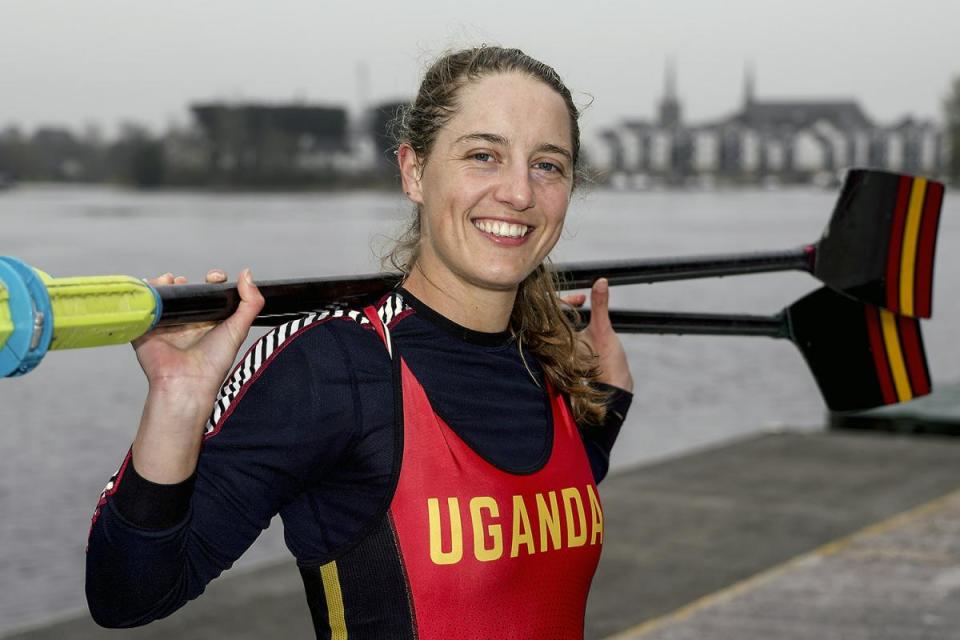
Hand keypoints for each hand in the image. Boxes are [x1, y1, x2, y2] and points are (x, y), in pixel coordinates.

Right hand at [133, 268, 264, 399]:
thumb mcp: (239, 328)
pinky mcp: (145, 329)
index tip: (214, 277)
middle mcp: (187, 321)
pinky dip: (144, 294)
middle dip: (184, 281)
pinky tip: (152, 288)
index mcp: (208, 321)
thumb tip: (247, 273)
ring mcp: (165, 324)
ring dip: (164, 283)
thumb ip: (251, 303)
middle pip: (184, 291)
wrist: (187, 381)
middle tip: (185, 282)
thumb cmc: (215, 360)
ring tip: (169, 282)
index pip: (210, 293)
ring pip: (162, 296)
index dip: (212, 280)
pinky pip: (141, 306)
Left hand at [561, 278, 633, 392]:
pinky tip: (582, 325)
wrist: (614, 388)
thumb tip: (601, 282)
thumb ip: (600, 305)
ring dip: (568, 315)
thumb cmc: (608, 364)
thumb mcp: (603, 329)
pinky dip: (570, 326)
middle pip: (551, 320)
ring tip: (579, 307)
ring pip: (557, 328)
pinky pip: (562, 337)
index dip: (564, 300)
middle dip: (564, 306)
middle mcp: (554, 348)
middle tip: (579, 301)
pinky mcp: (565, 356)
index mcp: (557, 340)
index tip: (581, 299)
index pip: (551, 313)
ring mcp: (559, 352)